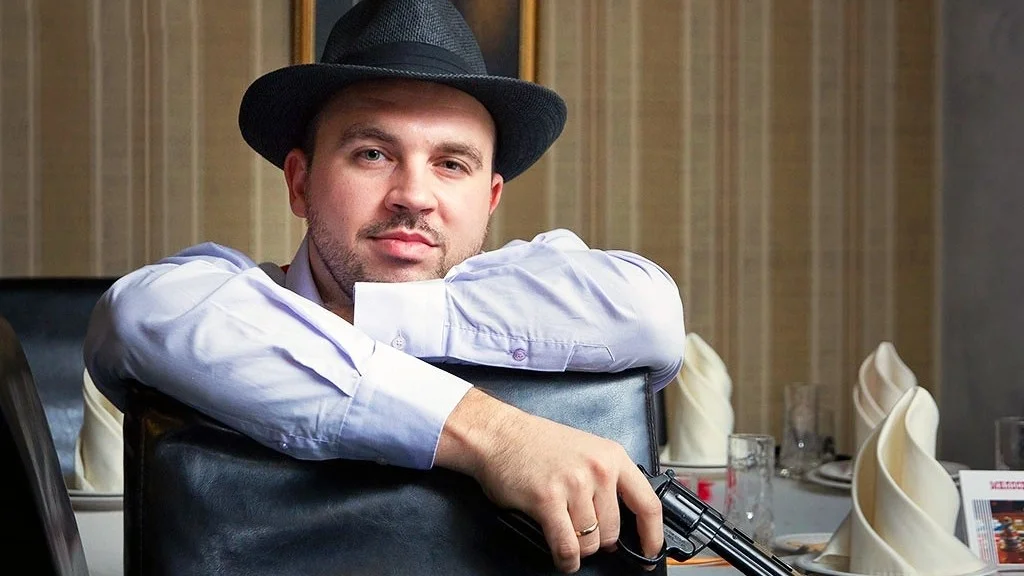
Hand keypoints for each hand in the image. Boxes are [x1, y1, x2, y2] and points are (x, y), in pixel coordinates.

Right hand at [436, 389, 663, 572]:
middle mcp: (598, 469)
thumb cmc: (536, 444)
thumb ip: (606, 481)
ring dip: (578, 549)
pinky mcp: (548, 500)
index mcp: (612, 456)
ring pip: (590, 543)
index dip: (652, 535)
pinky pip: (567, 547)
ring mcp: (574, 484)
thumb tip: (619, 522)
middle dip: (598, 541)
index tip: (650, 551)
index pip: (647, 503)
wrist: (498, 434)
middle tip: (583, 534)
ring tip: (565, 535)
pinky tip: (562, 557)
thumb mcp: (585, 451)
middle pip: (613, 531)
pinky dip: (565, 560)